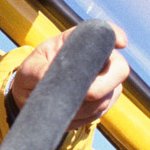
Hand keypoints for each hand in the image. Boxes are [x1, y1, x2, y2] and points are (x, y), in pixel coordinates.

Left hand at [9, 23, 128, 129]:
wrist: (32, 97)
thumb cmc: (32, 75)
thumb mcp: (28, 69)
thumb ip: (38, 71)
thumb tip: (49, 77)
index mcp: (81, 42)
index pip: (106, 33)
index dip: (116, 35)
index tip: (120, 42)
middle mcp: (100, 59)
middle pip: (119, 70)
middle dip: (99, 87)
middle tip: (78, 94)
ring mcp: (106, 82)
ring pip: (105, 98)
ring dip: (81, 106)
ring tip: (58, 103)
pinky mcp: (104, 102)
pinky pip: (99, 113)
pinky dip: (80, 116)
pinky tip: (65, 111)